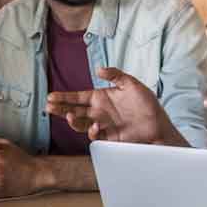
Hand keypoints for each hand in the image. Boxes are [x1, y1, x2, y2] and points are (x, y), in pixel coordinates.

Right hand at [46, 67, 178, 143]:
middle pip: (73, 111)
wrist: (158, 124)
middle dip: (60, 109)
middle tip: (48, 107)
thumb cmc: (146, 104)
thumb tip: (98, 69)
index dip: (64, 97)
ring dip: (72, 121)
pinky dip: (92, 131)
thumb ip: (115, 75)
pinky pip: (95, 135)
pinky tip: (95, 126)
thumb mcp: (131, 84)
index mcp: (100, 98)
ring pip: (80, 124)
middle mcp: (98, 112)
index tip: (51, 96)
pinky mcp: (109, 137)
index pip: (77, 97)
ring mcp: (102, 125)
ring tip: (67, 116)